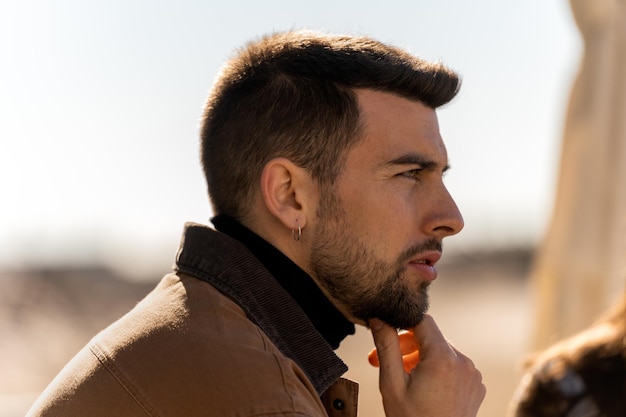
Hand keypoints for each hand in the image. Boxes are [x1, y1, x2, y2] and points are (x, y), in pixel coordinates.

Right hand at [369, 316, 484, 416]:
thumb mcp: (392, 383)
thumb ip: (386, 346)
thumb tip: (379, 318)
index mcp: (442, 357)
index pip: (422, 320)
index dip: (401, 324)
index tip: (386, 336)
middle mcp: (463, 361)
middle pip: (430, 338)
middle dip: (406, 347)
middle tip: (380, 362)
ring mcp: (472, 374)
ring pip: (441, 352)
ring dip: (421, 360)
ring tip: (404, 380)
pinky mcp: (476, 386)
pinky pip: (454, 367)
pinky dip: (437, 372)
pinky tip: (423, 390)